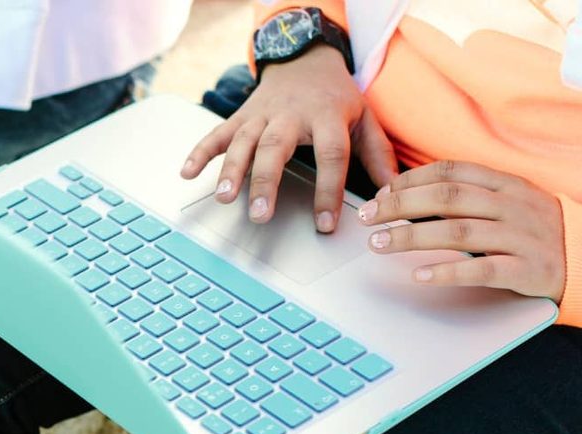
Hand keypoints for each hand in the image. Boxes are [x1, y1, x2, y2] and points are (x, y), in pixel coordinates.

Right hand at [180, 45, 397, 232]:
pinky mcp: (240, 116)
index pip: (330, 157)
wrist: (305, 59)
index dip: (328, 192)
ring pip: (243, 142)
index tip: (324, 225)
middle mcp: (290, 116)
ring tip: (222, 197)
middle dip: (266, 183)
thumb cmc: (335, 96)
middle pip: (276, 149)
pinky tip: (187, 172)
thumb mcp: (365, 119)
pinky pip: (217, 134)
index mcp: (326, 117)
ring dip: (230, 170)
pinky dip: (200, 152)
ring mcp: (261, 115)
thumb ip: (378, 156)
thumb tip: (394, 193)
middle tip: (260, 215)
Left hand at [358, 161, 565, 301]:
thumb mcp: (509, 200)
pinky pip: (483, 269)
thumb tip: (407, 193)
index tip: (381, 193)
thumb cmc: (536, 229)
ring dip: (412, 237)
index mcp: (505, 184)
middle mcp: (513, 206)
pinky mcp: (529, 269)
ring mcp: (522, 237)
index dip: (410, 181)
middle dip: (399, 206)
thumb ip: (469, 194)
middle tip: (367, 218)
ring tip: (379, 244)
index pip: (450, 172)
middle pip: (447, 198)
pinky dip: (448, 272)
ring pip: (459, 231)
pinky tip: (419, 275)